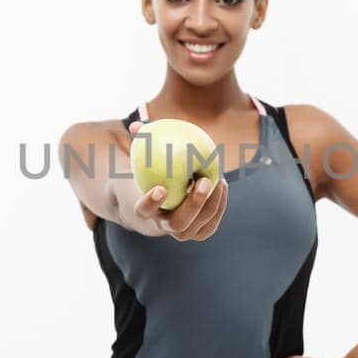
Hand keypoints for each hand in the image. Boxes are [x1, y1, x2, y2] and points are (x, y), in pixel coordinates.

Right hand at [127, 121, 229, 240]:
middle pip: (178, 224)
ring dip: (211, 203)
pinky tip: (222, 185)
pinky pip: (211, 224)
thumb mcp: (146, 159)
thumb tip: (135, 125)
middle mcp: (163, 226)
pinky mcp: (199, 232)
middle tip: (203, 180)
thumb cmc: (154, 173)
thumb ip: (141, 143)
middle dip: (193, 205)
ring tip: (219, 179)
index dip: (150, 202)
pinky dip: (219, 206)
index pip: (143, 211)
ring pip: (198, 226)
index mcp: (146, 211)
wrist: (166, 200)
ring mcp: (182, 232)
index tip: (160, 188)